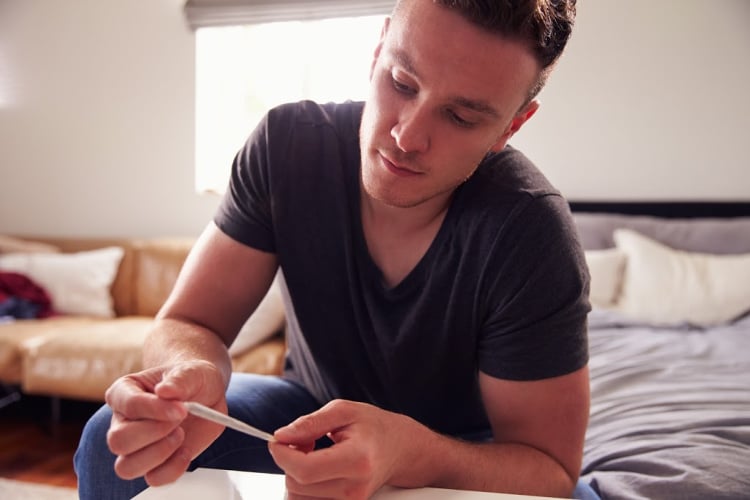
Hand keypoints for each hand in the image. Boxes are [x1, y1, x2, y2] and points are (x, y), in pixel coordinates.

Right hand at [104, 360, 226, 485]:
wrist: (206, 393)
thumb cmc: (191, 379)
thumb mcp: (191, 371)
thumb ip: (179, 379)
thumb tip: (165, 391)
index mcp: (124, 392)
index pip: (127, 405)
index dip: (154, 409)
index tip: (181, 408)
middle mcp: (123, 422)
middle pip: (118, 441)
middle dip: (154, 433)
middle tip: (179, 420)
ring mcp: (135, 447)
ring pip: (127, 467)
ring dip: (159, 453)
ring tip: (180, 434)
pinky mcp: (153, 464)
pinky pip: (153, 479)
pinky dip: (173, 469)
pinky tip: (186, 450)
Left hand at [269, 399, 421, 499]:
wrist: (400, 450)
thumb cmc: (374, 427)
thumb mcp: (344, 411)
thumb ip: (310, 423)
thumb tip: (281, 437)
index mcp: (357, 460)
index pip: (305, 469)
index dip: (283, 455)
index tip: (278, 440)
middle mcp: (355, 488)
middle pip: (298, 484)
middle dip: (289, 461)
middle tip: (304, 441)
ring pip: (298, 497)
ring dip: (295, 474)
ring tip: (313, 454)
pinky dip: (303, 486)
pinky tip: (316, 470)